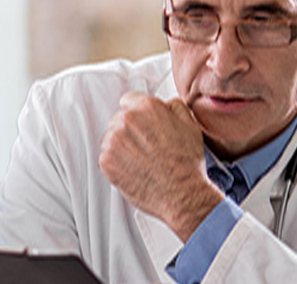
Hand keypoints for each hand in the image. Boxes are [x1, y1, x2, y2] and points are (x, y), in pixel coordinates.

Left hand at [99, 92, 222, 240]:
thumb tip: (165, 104)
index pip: (129, 101)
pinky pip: (106, 157)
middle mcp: (126, 121)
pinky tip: (134, 170)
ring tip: (141, 160)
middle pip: (119, 120)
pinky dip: (117, 163)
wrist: (182, 194)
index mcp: (146, 107)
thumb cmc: (187, 162)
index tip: (143, 126)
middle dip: (129, 131)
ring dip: (122, 147)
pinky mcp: (106, 162)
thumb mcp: (190, 125)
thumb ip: (174, 107)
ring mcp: (113, 142)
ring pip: (111, 139)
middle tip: (146, 147)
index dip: (139, 115)